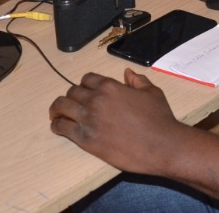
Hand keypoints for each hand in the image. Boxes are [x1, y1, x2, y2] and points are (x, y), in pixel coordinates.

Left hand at [49, 69, 185, 173]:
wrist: (161, 146)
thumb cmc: (159, 118)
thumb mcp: (152, 92)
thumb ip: (137, 80)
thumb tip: (127, 72)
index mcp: (109, 86)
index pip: (87, 79)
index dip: (85, 85)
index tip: (85, 92)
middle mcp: (95, 99)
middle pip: (72, 92)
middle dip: (72, 97)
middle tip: (72, 104)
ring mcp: (88, 119)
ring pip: (61, 107)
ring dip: (58, 109)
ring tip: (56, 113)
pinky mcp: (85, 139)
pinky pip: (62, 127)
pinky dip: (57, 125)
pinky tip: (58, 126)